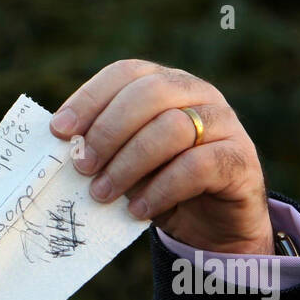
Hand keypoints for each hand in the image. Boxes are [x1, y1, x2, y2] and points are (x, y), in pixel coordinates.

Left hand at [49, 59, 272, 255]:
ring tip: (101, 194)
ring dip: (127, 165)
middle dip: (107, 131)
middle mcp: (197, 94)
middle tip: (82, 167)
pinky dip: (160, 190)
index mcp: (166, 85)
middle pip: (149, 93)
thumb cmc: (159, 187)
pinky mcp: (239, 159)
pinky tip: (137, 210)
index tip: (59, 131)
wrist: (212, 226)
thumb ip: (102, 150)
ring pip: (171, 128)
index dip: (90, 98)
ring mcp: (224, 123)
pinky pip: (197, 166)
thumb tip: (63, 147)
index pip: (126, 72)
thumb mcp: (125, 164)